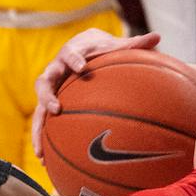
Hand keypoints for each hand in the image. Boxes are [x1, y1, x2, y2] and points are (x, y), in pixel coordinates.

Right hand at [31, 29, 160, 156]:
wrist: (82, 47)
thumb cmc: (101, 48)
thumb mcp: (116, 45)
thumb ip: (134, 44)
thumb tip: (157, 35)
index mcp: (71, 54)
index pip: (69, 54)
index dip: (74, 60)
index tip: (81, 67)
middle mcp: (55, 70)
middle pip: (43, 81)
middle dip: (47, 95)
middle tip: (57, 108)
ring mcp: (51, 88)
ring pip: (38, 106)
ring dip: (38, 127)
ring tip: (40, 149)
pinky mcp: (51, 101)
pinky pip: (43, 121)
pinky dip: (42, 139)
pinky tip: (45, 159)